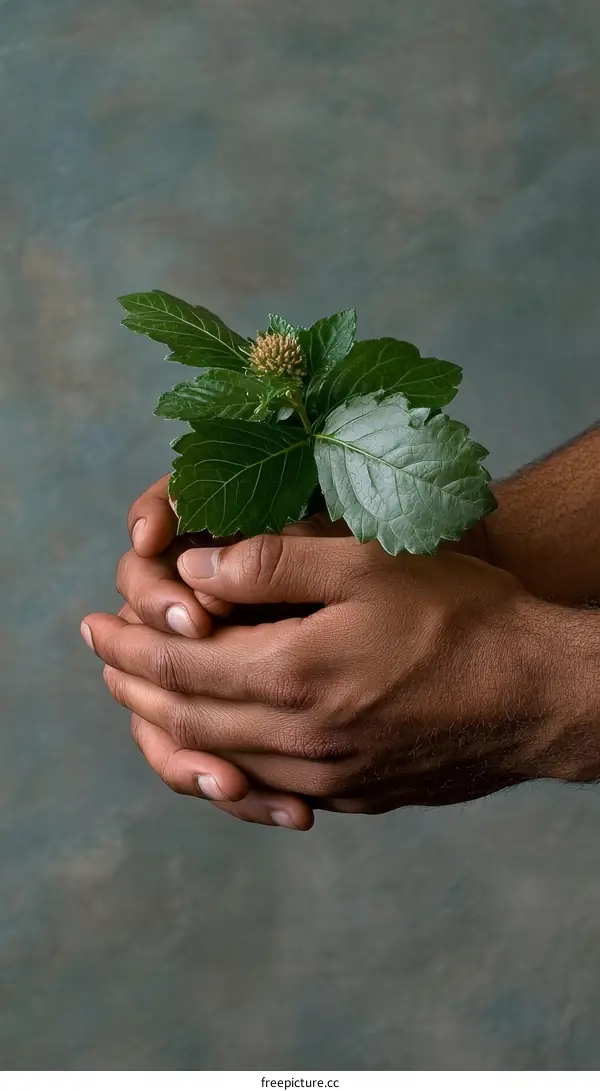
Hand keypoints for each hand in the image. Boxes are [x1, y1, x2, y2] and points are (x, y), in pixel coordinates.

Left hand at [83, 532, 555, 821]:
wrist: (540, 695)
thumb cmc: (463, 616)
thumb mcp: (367, 563)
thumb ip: (271, 563)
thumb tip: (196, 566)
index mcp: (292, 676)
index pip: (176, 665)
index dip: (126, 644)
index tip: (92, 627)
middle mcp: (298, 739)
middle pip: (184, 719)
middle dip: (132, 686)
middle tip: (103, 659)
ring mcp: (327, 778)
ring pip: (219, 761)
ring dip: (169, 730)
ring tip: (146, 701)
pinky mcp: (356, 795)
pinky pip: (267, 789)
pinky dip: (225, 765)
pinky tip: (223, 747)